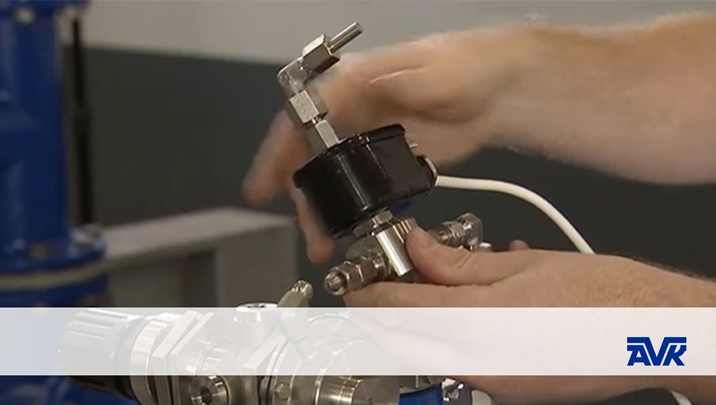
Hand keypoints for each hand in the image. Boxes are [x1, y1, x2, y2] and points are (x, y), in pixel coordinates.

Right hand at [243, 27, 535, 262]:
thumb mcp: (426, 70)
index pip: (301, 118)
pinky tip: (348, 229)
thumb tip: (354, 88)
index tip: (262, 186)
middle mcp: (351, 112)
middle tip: (308, 230)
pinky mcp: (386, 159)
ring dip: (326, 209)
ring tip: (323, 242)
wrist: (498, 90)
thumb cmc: (464, 68)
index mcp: (352, 85)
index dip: (277, 153)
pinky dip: (350, 209)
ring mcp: (367, 138)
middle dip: (305, 195)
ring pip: (332, 177)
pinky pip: (358, 187)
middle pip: (312, 155)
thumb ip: (391, 83)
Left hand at [344, 228, 715, 403]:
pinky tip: (468, 310)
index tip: (353, 287)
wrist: (651, 333)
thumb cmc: (598, 292)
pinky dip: (453, 337)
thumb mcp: (523, 264)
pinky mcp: (510, 389)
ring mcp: (494, 382)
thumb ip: (461, 263)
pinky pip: (465, 363)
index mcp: (478, 324)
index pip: (404, 309)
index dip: (372, 296)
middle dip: (385, 316)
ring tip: (428, 290)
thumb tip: (420, 251)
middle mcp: (479, 362)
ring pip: (435, 352)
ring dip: (420, 324)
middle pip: (409, 340)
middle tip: (377, 290)